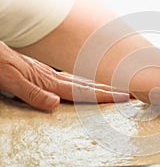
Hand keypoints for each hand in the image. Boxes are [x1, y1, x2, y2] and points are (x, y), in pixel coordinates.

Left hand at [0, 42, 128, 110]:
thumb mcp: (11, 80)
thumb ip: (33, 93)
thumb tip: (56, 104)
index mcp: (50, 82)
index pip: (83, 92)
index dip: (105, 95)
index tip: (124, 96)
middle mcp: (55, 77)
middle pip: (89, 85)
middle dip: (111, 89)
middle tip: (130, 92)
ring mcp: (52, 74)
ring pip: (83, 81)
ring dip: (101, 86)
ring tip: (116, 89)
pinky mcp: (46, 73)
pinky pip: (73, 80)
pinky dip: (85, 83)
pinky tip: (87, 85)